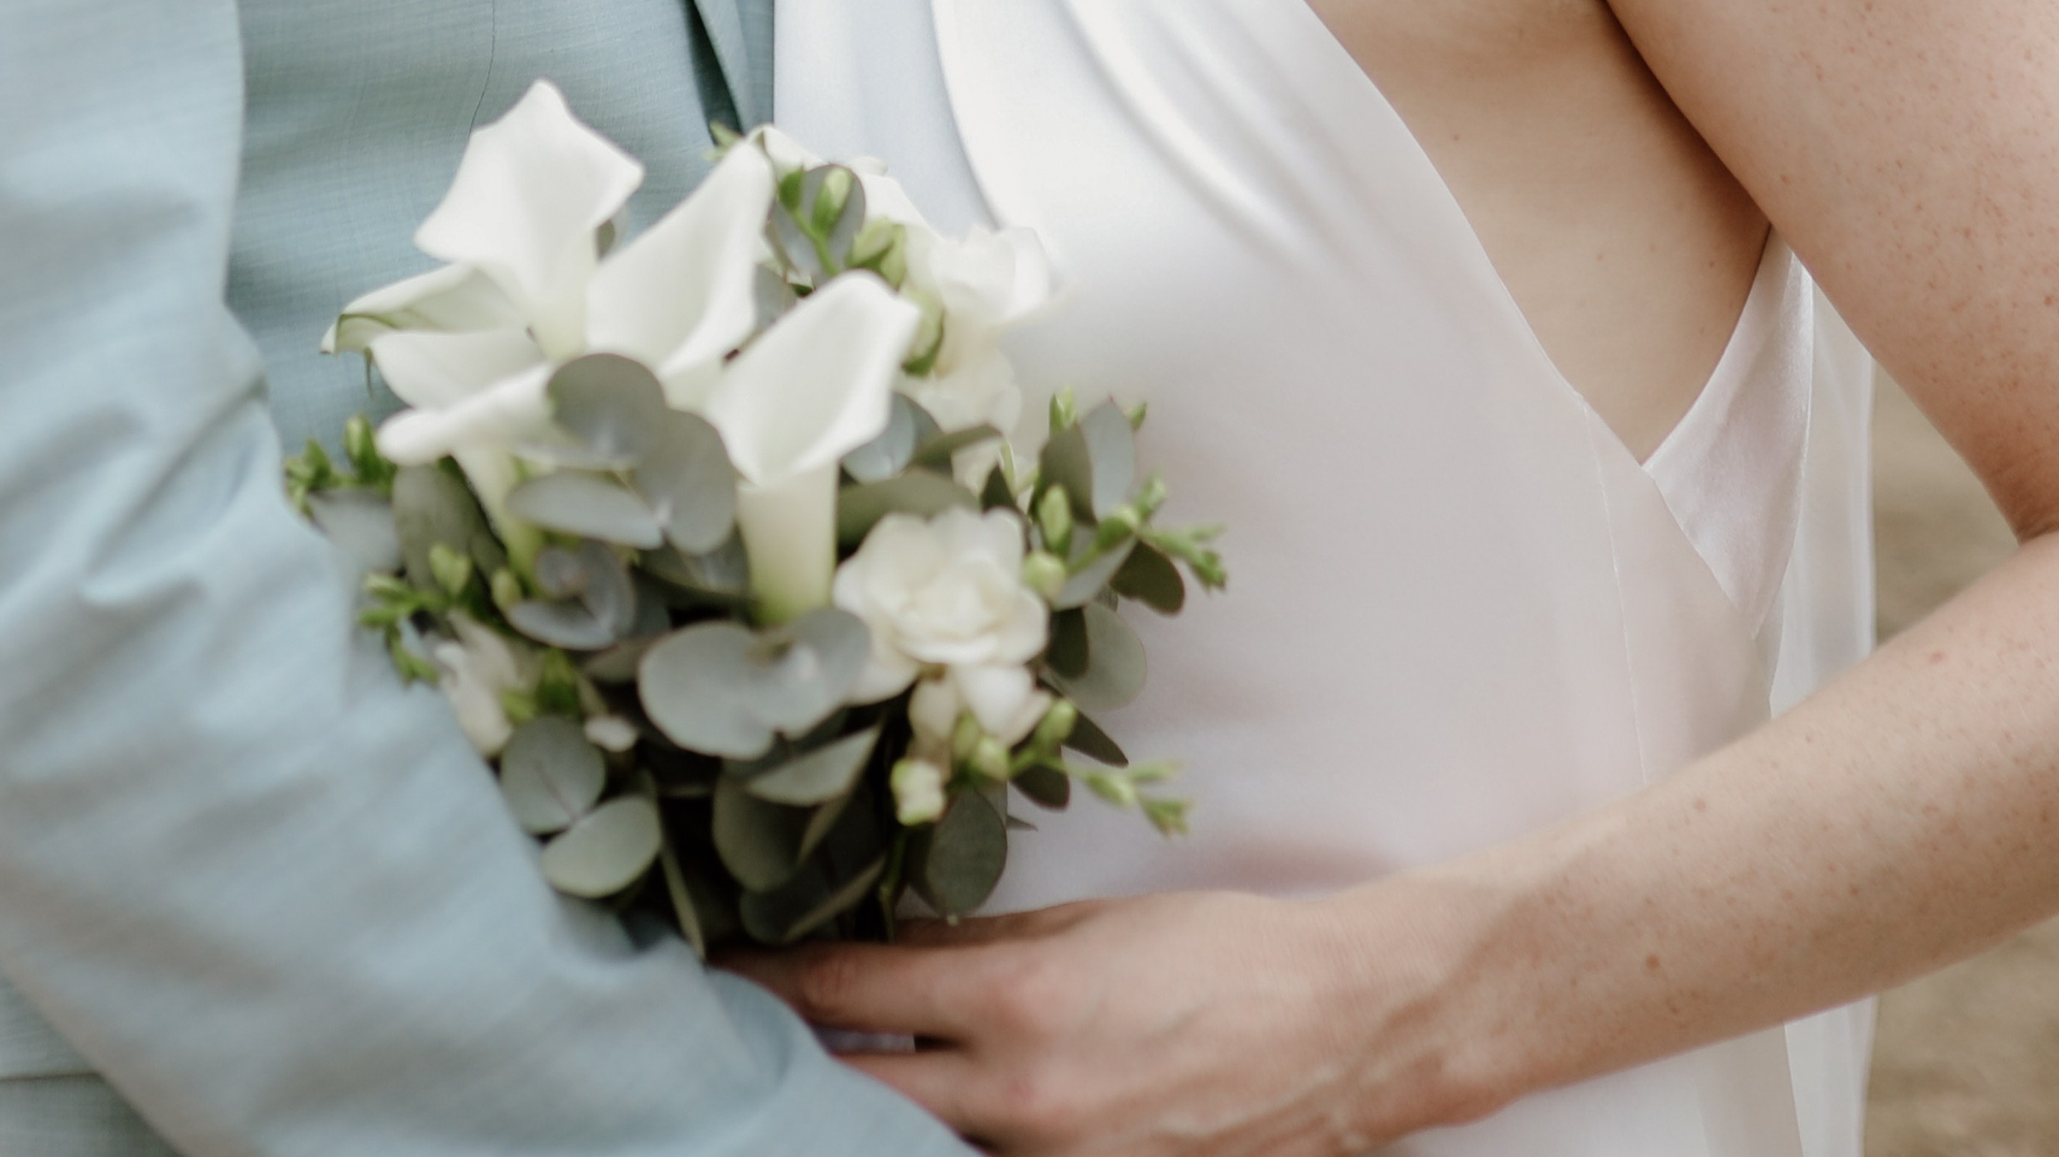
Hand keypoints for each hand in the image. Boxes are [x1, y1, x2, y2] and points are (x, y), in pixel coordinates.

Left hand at [727, 885, 1473, 1153]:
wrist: (1339, 1032)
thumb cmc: (1217, 954)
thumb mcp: (1085, 923)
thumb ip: (976, 943)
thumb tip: (885, 942)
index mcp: (1018, 1002)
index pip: (852, 992)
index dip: (772, 980)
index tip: (718, 967)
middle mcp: (1022, 1100)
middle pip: (856, 1098)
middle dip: (790, 1070)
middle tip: (731, 1045)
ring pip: (916, 1153)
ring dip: (863, 1124)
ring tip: (811, 1098)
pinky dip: (945, 1152)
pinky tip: (918, 1132)